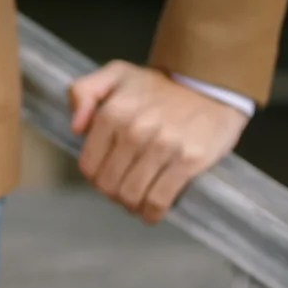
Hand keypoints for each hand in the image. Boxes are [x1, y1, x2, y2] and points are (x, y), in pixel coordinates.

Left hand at [68, 61, 248, 223]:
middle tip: (122, 191)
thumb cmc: (159, 85)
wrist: (211, 84)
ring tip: (137, 201)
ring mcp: (162, 147)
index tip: (104, 176)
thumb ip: (83, 92)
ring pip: (131, 195)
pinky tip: (152, 212)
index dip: (94, 177)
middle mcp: (134, 130)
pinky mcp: (188, 161)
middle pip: (108, 184)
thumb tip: (75, 128)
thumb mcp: (115, 74)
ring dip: (131, 205)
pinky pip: (159, 199)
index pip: (89, 165)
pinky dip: (152, 213)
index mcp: (112, 113)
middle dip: (112, 193)